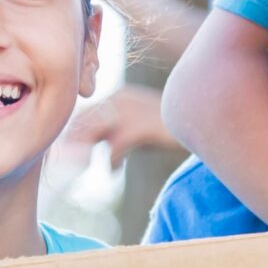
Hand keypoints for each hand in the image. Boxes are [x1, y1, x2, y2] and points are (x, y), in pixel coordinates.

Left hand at [57, 85, 180, 169]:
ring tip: (89, 167)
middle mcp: (118, 99)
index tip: (70, 153)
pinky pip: (113, 149)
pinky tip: (116, 170)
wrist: (198, 120)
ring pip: (92, 134)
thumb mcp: (137, 122)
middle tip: (75, 165)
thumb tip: (93, 147)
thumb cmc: (167, 127)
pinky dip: (112, 163)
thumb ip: (115, 129)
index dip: (73, 135)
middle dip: (76, 146)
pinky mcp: (139, 127)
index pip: (82, 114)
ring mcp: (128, 111)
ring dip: (88, 154)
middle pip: (82, 122)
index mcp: (117, 96)